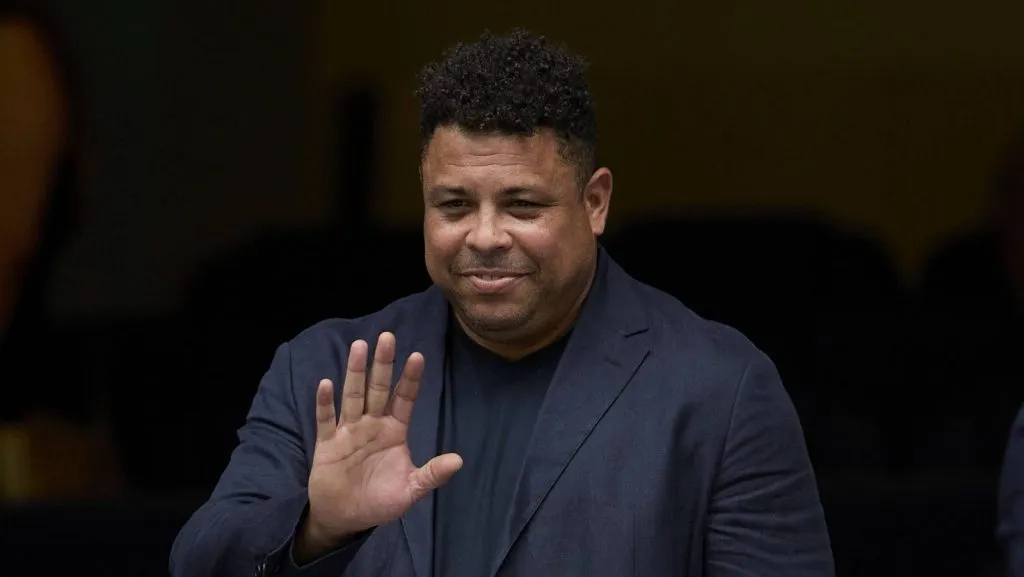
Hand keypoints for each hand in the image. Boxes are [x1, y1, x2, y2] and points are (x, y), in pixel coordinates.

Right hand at [299, 332, 461, 557]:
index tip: (418, 356)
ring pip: (353, 396)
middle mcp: (372, 424)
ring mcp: (348, 431)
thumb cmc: (380, 501)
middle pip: (379, 388)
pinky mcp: (327, 443)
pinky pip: (325, 420)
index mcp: (394, 431)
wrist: (345, 518)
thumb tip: (459, 460)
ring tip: (359, 347)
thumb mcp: (410, 490)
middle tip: (388, 336)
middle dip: (383, 364)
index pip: (405, 399)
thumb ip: (432, 474)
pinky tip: (326, 383)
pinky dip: (325, 403)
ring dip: (355, 372)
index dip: (410, 379)